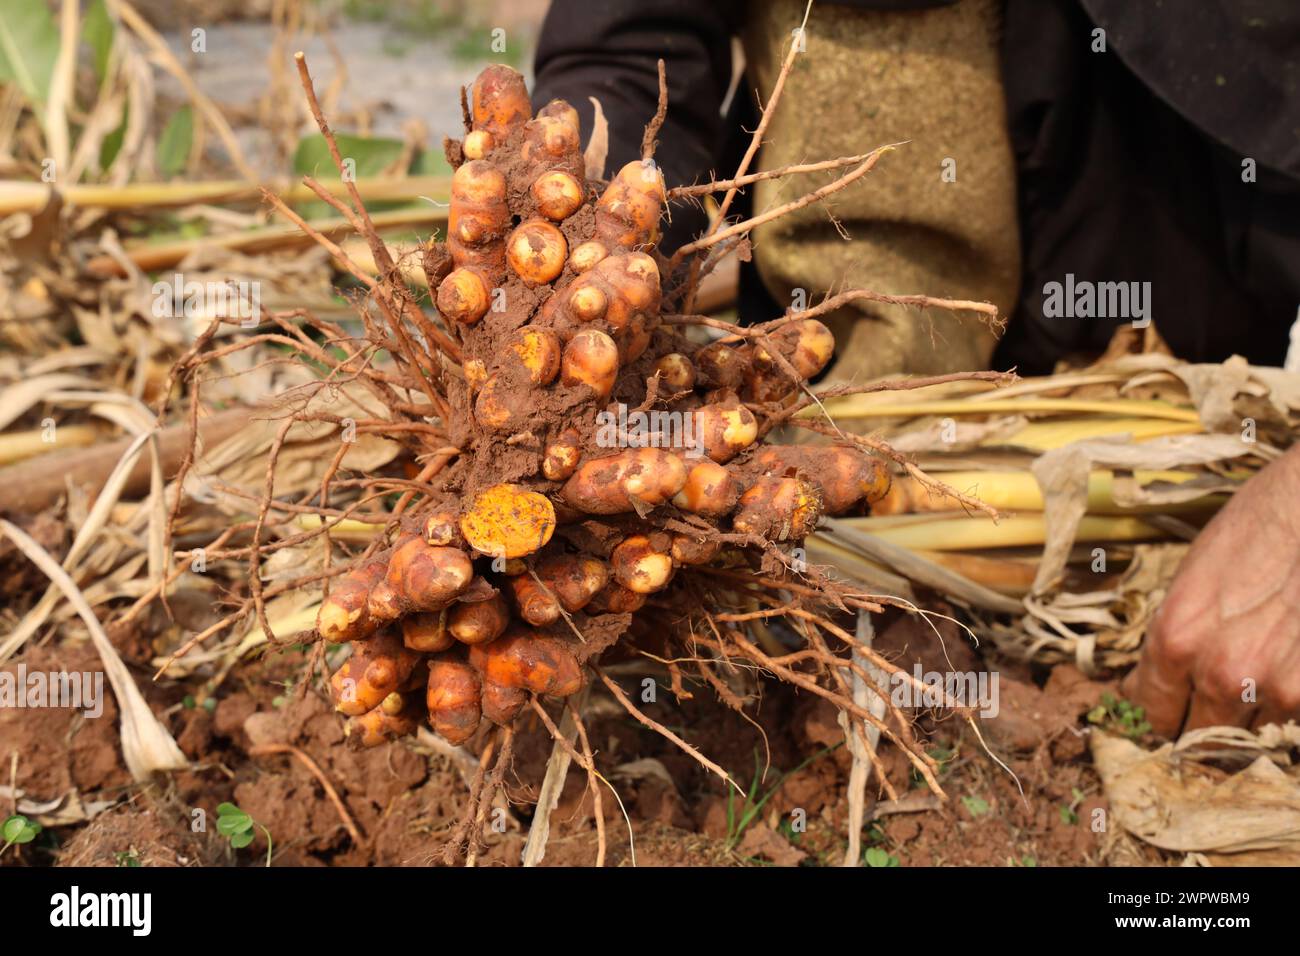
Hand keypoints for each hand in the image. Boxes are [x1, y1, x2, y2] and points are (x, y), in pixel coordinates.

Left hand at [1122, 444, 1299, 735]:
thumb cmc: (1263, 525)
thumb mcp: (1197, 576)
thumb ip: (1178, 634)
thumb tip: (1161, 674)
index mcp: (1177, 639)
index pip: (1151, 710)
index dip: (1158, 714)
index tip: (1164, 712)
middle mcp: (1222, 674)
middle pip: (1198, 736)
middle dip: (1202, 723)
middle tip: (1212, 709)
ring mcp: (1280, 690)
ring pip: (1254, 735)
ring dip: (1254, 718)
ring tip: (1263, 676)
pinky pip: (1295, 727)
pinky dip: (1290, 714)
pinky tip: (1289, 674)